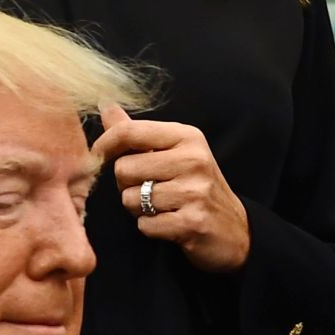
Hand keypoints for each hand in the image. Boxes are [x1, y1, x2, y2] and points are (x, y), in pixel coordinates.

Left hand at [96, 104, 250, 272]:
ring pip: (131, 199)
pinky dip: (150, 227)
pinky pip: (145, 224)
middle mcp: (193, 160)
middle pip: (124, 168)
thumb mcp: (174, 152)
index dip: (104, 145)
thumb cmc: (197, 187)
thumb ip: (137, 132)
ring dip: (138, 208)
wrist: (236, 230)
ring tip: (161, 207)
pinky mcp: (192, 222)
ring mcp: (195, 192)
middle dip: (127, 185)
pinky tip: (169, 224)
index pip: (130, 132)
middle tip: (148, 190)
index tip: (98, 156)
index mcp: (187, 137)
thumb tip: (105, 105)